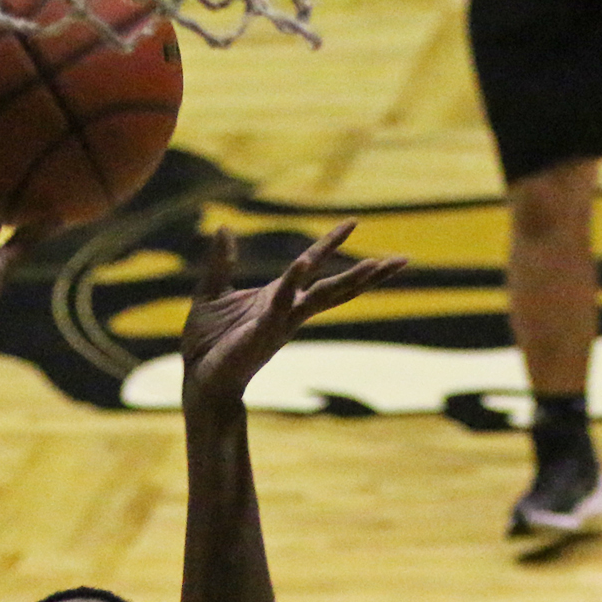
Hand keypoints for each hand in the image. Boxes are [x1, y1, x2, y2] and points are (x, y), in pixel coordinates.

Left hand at [181, 222, 406, 412]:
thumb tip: (223, 227)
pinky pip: (282, 303)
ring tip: (375, 264)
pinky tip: (302, 260)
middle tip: (402, 260)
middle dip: (370, 274)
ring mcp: (281, 322)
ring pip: (323, 298)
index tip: (354, 221)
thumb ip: (221, 262)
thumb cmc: (206, 344)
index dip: (332, 242)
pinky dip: (292, 283)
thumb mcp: (212, 293)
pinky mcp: (264, 332)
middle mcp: (288, 310)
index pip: (313, 264)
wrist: (198, 379)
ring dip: (350, 281)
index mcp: (278, 297)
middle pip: (337, 287)